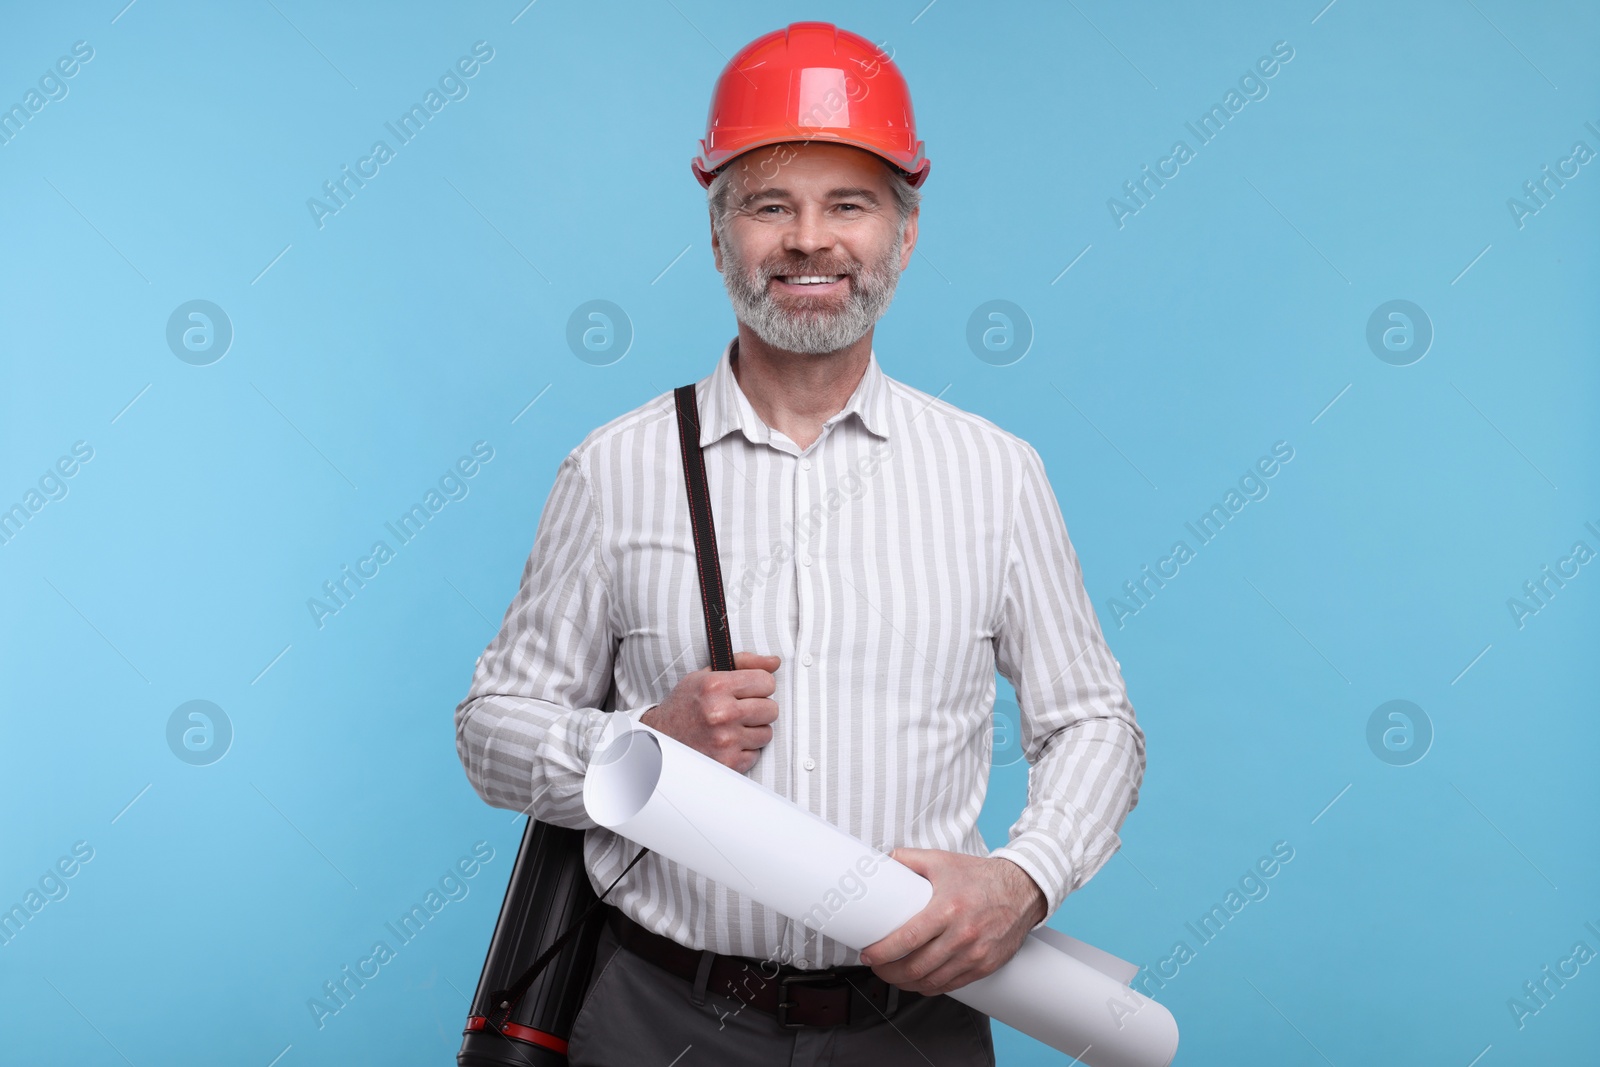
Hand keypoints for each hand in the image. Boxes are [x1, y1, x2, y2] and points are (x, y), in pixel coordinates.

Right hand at [640, 651, 780, 772]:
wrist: (661, 739)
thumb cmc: (685, 705)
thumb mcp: (707, 675)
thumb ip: (743, 663)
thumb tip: (774, 662)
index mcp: (716, 687)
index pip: (767, 681)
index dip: (759, 685)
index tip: (748, 690)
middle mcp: (721, 713)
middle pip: (771, 708)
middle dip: (759, 708)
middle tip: (740, 709)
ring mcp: (726, 741)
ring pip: (767, 733)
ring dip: (753, 730)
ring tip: (732, 727)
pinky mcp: (729, 763)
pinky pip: (756, 754)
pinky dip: (745, 750)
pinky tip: (727, 743)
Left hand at [857, 849, 1046, 995]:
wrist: (1022, 890)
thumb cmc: (980, 877)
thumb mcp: (942, 861)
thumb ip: (909, 859)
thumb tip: (882, 860)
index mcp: (948, 909)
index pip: (907, 939)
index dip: (883, 952)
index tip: (868, 954)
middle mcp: (962, 935)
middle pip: (916, 967)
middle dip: (889, 973)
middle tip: (877, 967)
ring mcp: (975, 954)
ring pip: (931, 981)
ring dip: (906, 983)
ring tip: (894, 975)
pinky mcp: (985, 966)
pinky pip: (951, 986)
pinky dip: (930, 987)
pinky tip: (919, 981)